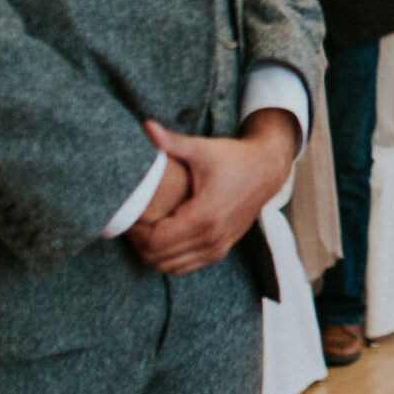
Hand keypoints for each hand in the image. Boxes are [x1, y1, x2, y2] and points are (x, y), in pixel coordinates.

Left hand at [124, 110, 299, 276]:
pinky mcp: (220, 250)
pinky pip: (185, 267)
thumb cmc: (233, 158)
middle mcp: (211, 238)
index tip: (126, 215)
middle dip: (139, 243)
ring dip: (153, 252)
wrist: (267, 170)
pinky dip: (169, 257)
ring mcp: (217, 247)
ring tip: (145, 229)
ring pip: (170, 267)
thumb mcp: (201, 149)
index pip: (154, 241)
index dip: (133, 233)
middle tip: (131, 221)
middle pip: (157, 258)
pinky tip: (164, 236)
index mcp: (203, 217)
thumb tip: (145, 126)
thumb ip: (171, 142)